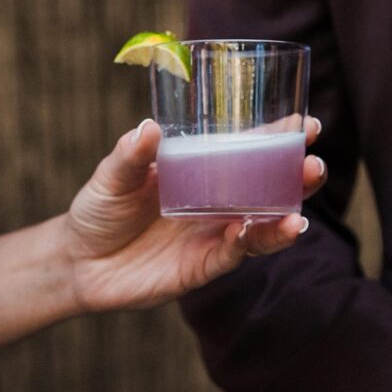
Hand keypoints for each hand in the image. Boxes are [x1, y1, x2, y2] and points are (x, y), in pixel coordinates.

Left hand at [63, 117, 326, 311]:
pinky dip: (249, 243)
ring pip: (263, 227)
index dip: (282, 140)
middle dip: (297, 180)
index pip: (251, 153)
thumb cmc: (99, 211)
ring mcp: (215, 235)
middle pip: (271, 191)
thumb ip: (130, 155)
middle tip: (314, 167)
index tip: (310, 126)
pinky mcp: (205, 265)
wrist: (78, 263)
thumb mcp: (111, 176)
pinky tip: (257, 232)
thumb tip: (149, 129)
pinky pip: (235, 254)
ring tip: (299, 215)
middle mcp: (219, 204)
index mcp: (204, 173)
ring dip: (285, 220)